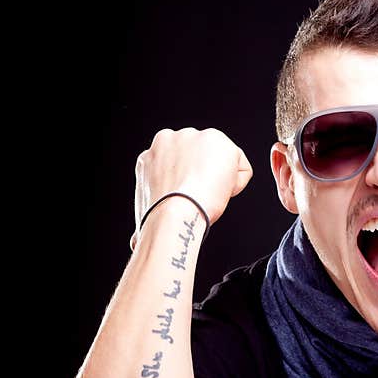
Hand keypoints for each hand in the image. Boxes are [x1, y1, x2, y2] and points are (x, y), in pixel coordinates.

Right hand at [130, 128, 252, 248]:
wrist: (173, 213)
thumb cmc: (161, 217)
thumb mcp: (148, 205)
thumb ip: (153, 205)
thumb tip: (136, 240)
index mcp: (154, 151)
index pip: (185, 164)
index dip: (190, 184)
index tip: (187, 197)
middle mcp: (174, 137)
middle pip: (205, 158)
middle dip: (206, 176)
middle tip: (198, 197)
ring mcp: (197, 137)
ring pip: (223, 161)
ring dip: (221, 180)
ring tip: (207, 195)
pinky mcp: (220, 142)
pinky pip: (241, 167)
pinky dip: (237, 184)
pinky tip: (220, 192)